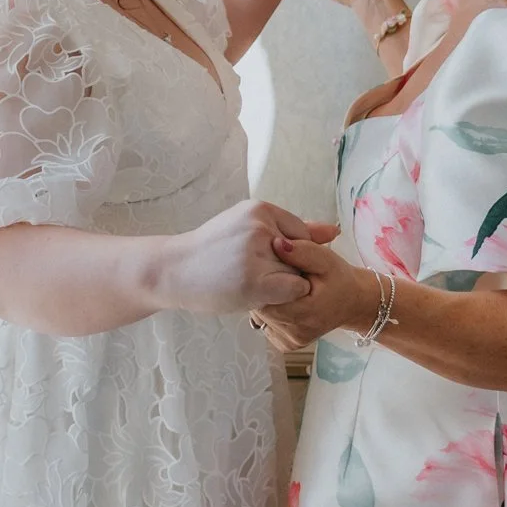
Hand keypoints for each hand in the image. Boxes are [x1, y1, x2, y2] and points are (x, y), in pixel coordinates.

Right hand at [162, 200, 340, 314]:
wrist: (172, 270)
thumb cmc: (212, 251)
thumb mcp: (248, 228)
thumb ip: (293, 230)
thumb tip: (334, 231)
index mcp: (260, 209)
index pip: (302, 235)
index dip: (288, 255)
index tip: (261, 260)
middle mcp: (261, 226)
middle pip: (301, 256)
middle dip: (283, 270)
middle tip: (248, 272)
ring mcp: (257, 254)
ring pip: (297, 275)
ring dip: (280, 285)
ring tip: (246, 281)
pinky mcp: (255, 281)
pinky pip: (293, 291)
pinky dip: (281, 298)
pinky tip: (253, 294)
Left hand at [251, 235, 380, 347]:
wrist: (353, 303)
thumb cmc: (339, 280)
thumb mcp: (326, 259)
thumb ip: (303, 251)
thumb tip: (276, 243)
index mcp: (305, 313)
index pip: (265, 294)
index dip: (265, 276)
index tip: (273, 264)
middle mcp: (295, 333)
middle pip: (260, 305)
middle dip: (264, 287)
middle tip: (276, 273)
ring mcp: (290, 341)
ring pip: (260, 315)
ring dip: (266, 299)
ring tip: (281, 286)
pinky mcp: (286, 344)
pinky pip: (266, 324)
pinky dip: (271, 310)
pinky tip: (283, 300)